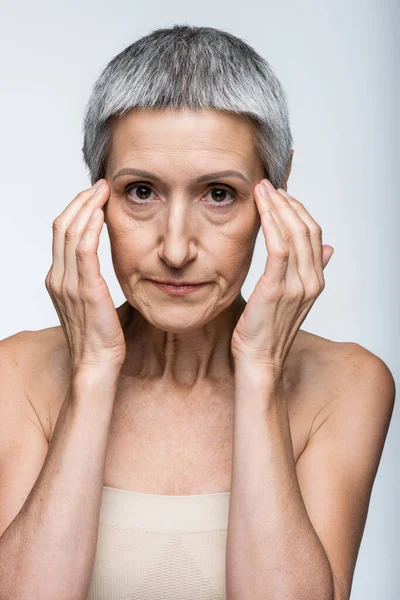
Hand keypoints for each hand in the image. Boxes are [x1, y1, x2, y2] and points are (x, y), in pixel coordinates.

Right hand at [45, 180, 126, 372]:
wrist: (96, 363)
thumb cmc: (98, 336)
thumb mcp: (90, 301)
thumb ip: (90, 280)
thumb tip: (105, 265)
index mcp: (58, 279)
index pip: (61, 234)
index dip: (76, 210)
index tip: (95, 196)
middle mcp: (58, 278)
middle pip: (62, 226)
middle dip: (81, 201)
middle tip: (101, 185)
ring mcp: (69, 283)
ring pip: (71, 233)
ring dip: (87, 207)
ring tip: (103, 191)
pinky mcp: (86, 289)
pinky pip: (84, 251)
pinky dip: (91, 228)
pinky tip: (101, 214)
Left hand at [231, 179, 333, 377]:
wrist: (260, 360)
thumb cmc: (269, 330)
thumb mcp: (293, 297)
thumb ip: (310, 270)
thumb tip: (329, 249)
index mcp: (316, 280)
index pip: (314, 233)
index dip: (298, 209)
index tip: (279, 194)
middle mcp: (311, 281)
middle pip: (306, 229)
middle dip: (286, 202)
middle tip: (267, 185)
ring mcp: (296, 286)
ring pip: (294, 235)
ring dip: (277, 208)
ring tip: (261, 191)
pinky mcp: (276, 290)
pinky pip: (278, 250)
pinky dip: (272, 226)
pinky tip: (261, 212)